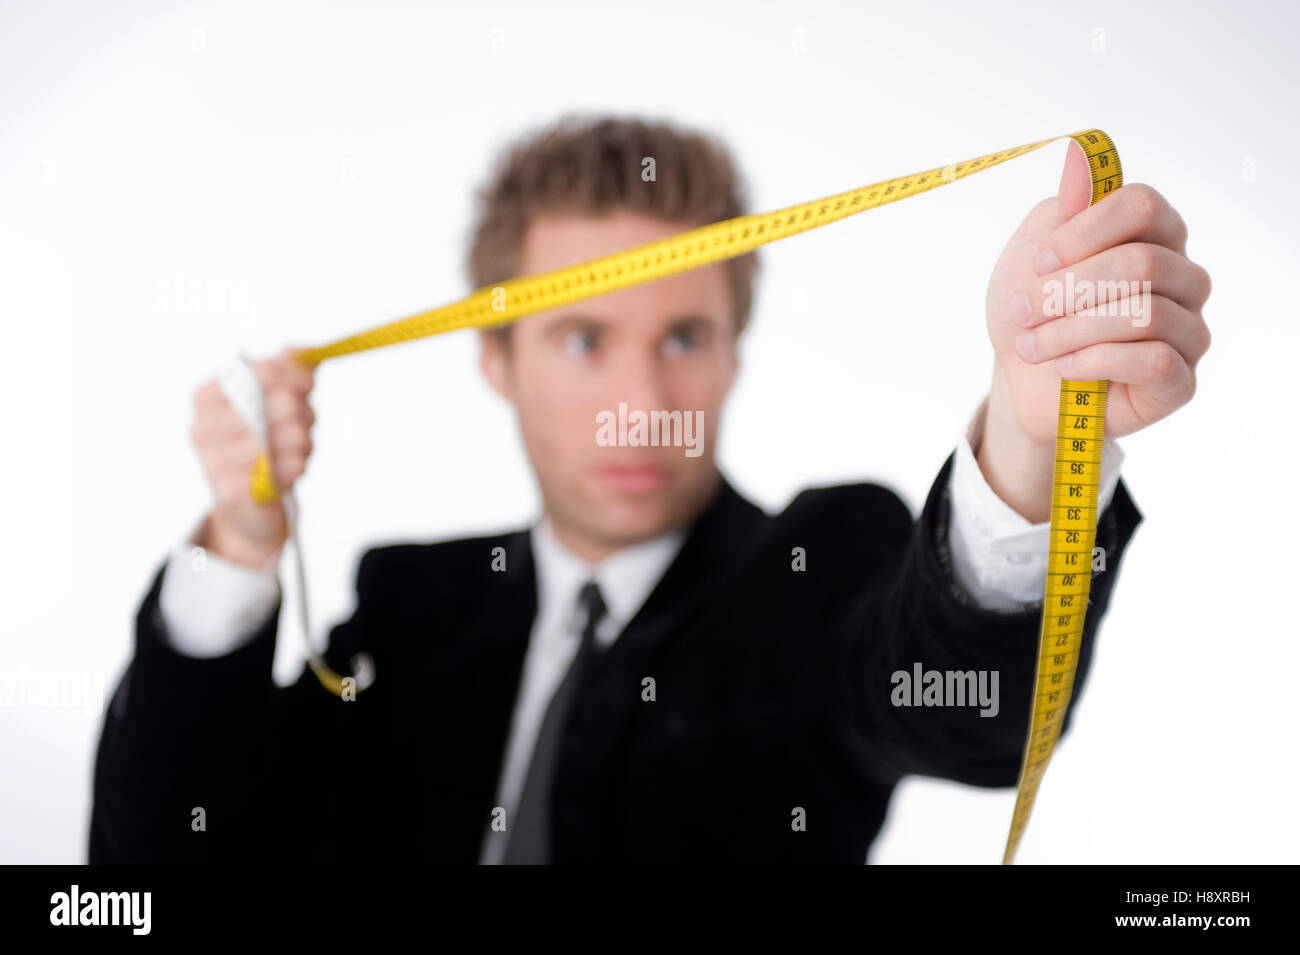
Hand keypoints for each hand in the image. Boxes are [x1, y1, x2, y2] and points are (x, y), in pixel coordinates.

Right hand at [189, 347, 315, 567]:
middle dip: (304, 413)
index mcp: (207, 397)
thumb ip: (288, 370)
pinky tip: (292, 469)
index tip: (307, 386)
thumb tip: (306, 350)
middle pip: (280, 401)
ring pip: (288, 435)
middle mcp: (202, 427)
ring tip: (298, 450)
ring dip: (305, 442)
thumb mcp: (274, 403)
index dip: (296, 376)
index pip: (263, 370)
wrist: (249, 509)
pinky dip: (297, 466)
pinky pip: (284, 468)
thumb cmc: (262, 447)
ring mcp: (212, 461)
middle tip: (302, 426)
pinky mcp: (231, 492)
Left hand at [978, 142, 1212, 520]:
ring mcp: (1189, 329)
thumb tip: (1080, 153)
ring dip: (1071, 330)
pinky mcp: (1181, 381)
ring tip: (1031, 346)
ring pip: (1145, 314)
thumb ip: (1065, 210)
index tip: (1036, 263)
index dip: (1083, 232)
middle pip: (1141, 262)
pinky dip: (1096, 362)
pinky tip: (1064, 367)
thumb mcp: (1032, 256)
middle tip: (1023, 312)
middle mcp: (1182, 276)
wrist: (1022, 382)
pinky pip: (1156, 360)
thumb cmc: (1034, 312)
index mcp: (1154, 234)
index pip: (1141, 205)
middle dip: (1068, 290)